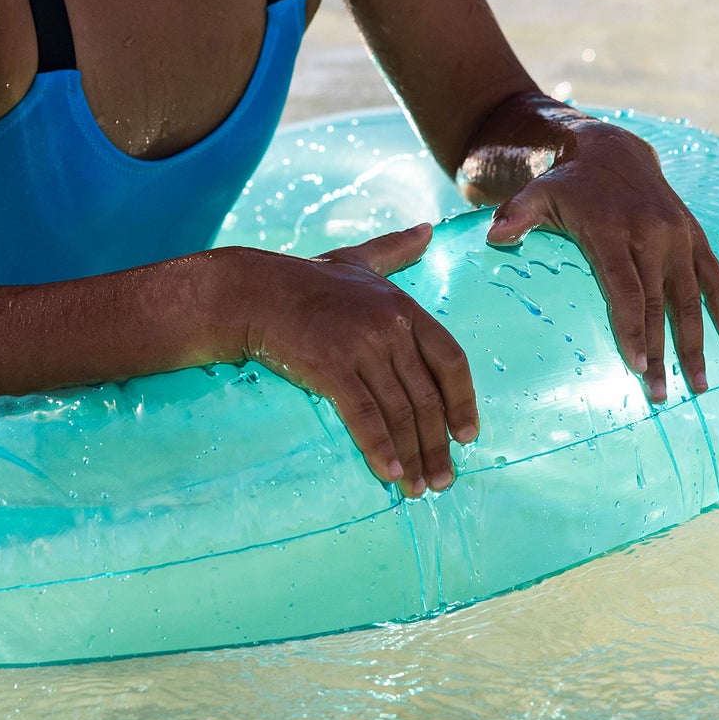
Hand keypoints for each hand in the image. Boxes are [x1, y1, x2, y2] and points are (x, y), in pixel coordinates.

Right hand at [240, 226, 478, 494]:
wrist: (251, 292)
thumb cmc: (304, 279)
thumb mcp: (358, 260)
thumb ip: (396, 249)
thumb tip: (428, 230)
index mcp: (403, 307)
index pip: (450, 360)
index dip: (463, 401)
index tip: (467, 436)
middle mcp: (390, 327)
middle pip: (428, 396)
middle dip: (438, 445)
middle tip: (444, 481)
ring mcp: (362, 348)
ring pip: (400, 413)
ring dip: (413, 457)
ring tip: (418, 489)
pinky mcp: (331, 369)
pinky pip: (365, 418)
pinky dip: (380, 449)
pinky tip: (389, 474)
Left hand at [485, 125, 718, 401]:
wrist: (612, 148)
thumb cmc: (566, 182)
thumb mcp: (537, 192)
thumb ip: (517, 215)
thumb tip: (494, 238)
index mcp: (611, 230)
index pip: (625, 289)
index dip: (632, 328)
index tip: (636, 365)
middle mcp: (651, 234)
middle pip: (658, 303)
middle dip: (662, 351)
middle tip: (661, 393)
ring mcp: (677, 235)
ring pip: (691, 297)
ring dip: (697, 341)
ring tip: (699, 383)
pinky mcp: (694, 235)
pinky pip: (714, 276)